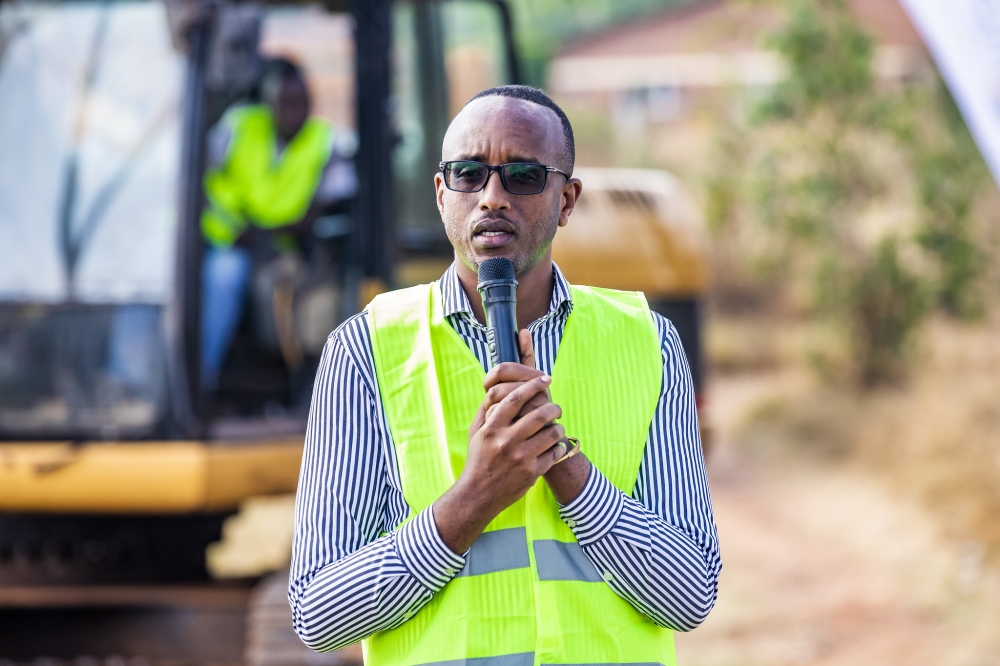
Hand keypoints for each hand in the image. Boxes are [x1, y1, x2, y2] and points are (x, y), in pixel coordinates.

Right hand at [482, 332, 591, 505]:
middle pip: (539, 414)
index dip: (533, 386)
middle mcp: (506, 441)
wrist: (478, 494)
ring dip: (558, 428)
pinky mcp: (531, 472)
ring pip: (551, 434)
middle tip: (557, 407)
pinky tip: (555, 446)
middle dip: (553, 407)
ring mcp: (520, 457)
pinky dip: (558, 447)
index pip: (515, 398)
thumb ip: (486, 411)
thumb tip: (496, 389)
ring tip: (557, 427)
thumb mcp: (475, 433)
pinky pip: (553, 454)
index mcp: (492, 428)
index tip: (545, 380)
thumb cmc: (477, 460)